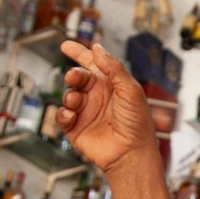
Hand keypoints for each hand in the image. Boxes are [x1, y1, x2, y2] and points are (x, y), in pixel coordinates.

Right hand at [58, 41, 155, 172]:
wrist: (131, 153)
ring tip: (77, 101)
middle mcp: (97, 96)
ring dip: (70, 95)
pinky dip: (63, 114)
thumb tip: (98, 48)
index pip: (93, 64)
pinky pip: (62, 116)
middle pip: (78, 78)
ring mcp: (86, 112)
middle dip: (73, 75)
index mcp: (111, 85)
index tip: (66, 45)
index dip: (79, 53)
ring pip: (68, 95)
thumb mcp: (130, 90)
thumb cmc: (137, 123)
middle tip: (73, 77)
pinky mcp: (76, 128)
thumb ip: (114, 67)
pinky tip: (71, 115)